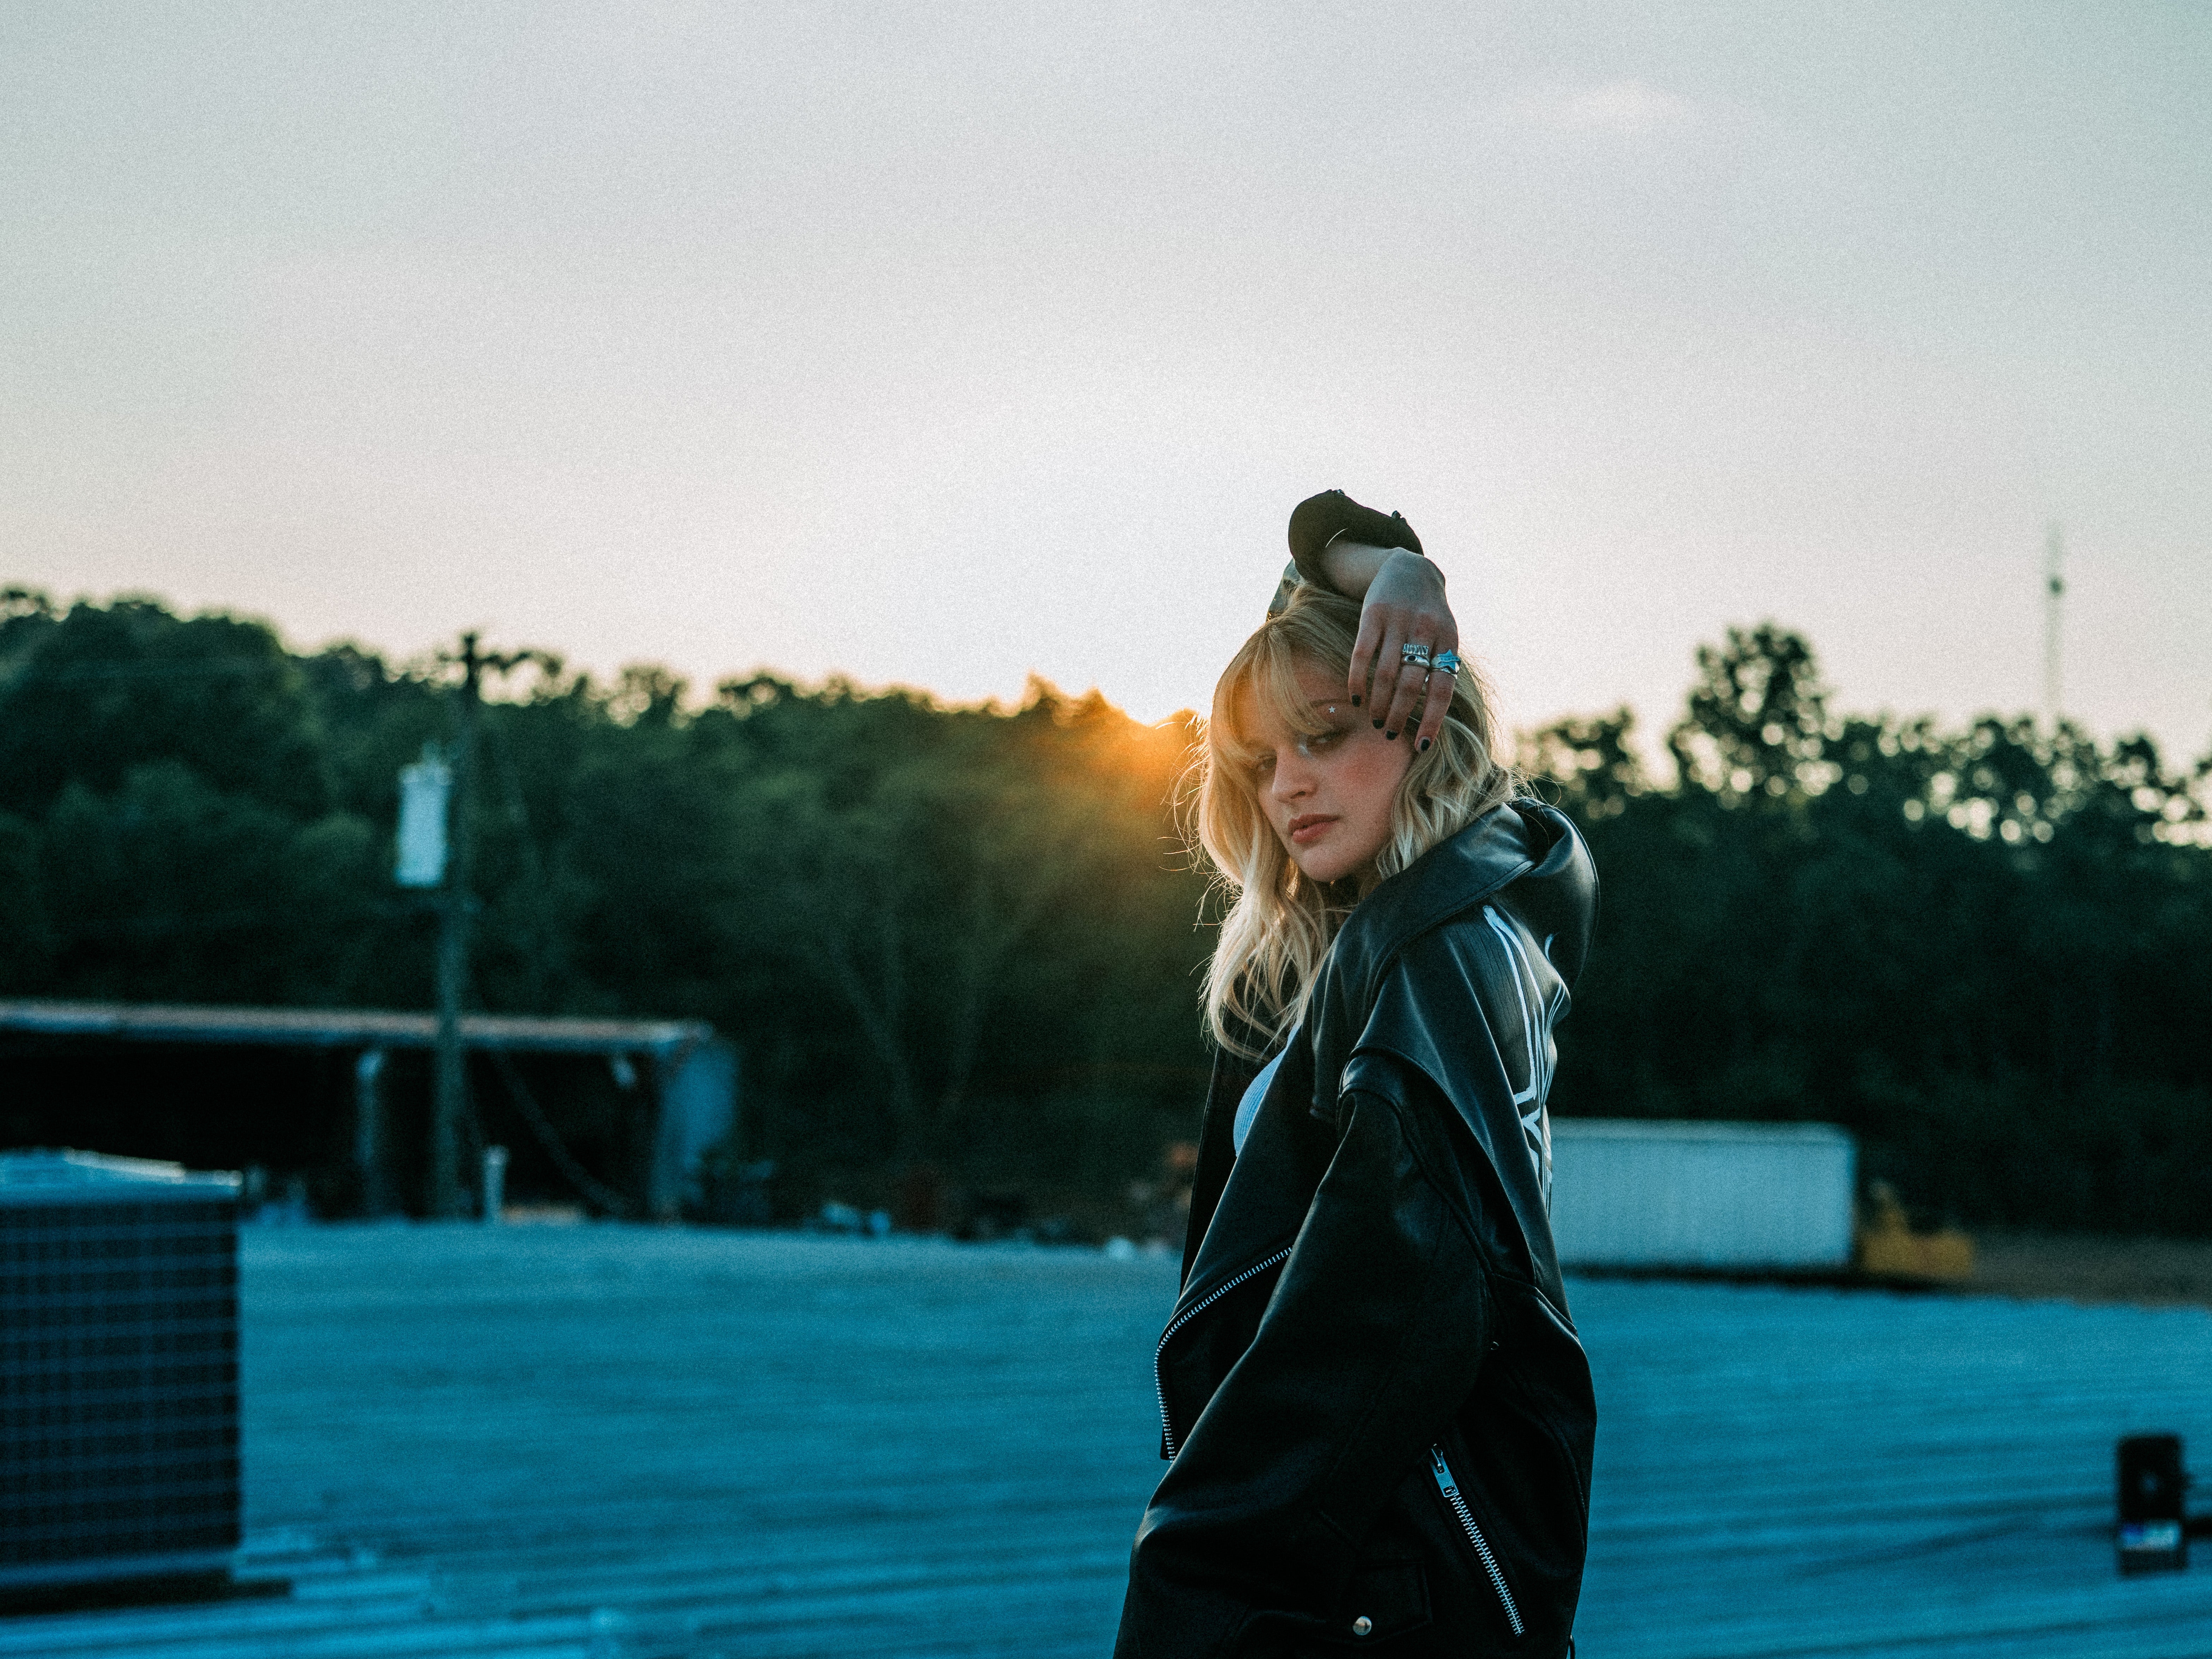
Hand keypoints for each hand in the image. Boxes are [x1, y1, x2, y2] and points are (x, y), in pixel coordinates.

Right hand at [1321, 545, 1460, 751]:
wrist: (1410, 567)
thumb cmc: (1429, 614)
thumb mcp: (1445, 635)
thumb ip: (1440, 667)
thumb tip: (1433, 717)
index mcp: (1448, 640)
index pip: (1441, 689)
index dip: (1431, 720)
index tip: (1421, 746)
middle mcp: (1425, 630)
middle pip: (1410, 685)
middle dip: (1397, 714)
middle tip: (1387, 732)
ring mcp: (1398, 621)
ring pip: (1385, 674)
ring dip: (1378, 703)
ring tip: (1374, 719)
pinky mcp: (1372, 613)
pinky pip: (1362, 654)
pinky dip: (1357, 680)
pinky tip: (1356, 698)